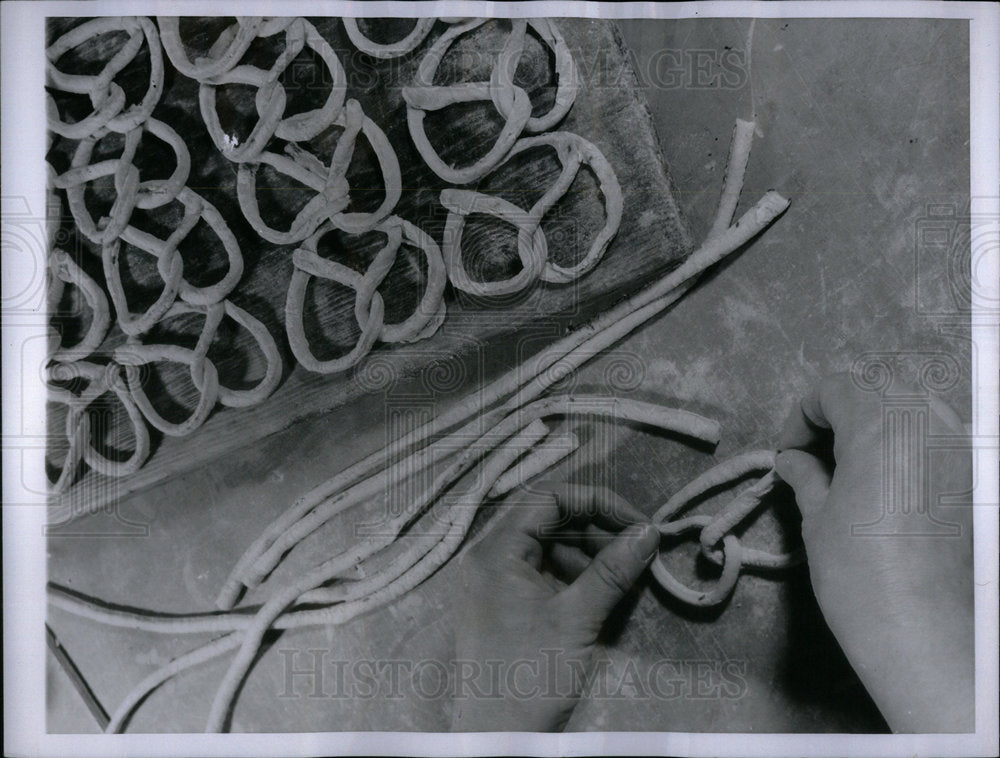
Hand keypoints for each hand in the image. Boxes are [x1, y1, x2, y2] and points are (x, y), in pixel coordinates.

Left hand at [449, 483, 658, 731]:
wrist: (500, 741)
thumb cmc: (531, 676)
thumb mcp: (577, 619)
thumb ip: (612, 570)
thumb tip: (649, 531)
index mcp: (495, 552)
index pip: (546, 497)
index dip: (595, 501)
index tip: (635, 522)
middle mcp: (490, 559)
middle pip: (547, 519)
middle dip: (596, 528)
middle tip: (637, 548)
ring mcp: (496, 583)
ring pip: (549, 547)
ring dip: (590, 552)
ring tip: (626, 572)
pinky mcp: (507, 605)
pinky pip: (544, 574)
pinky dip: (576, 576)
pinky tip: (605, 591)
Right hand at [775, 373, 973, 732]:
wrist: (923, 632)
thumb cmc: (858, 572)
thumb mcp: (818, 517)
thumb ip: (806, 475)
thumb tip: (793, 460)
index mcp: (881, 422)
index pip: (834, 388)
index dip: (802, 417)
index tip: (788, 454)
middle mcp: (927, 421)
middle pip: (875, 390)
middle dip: (839, 415)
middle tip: (815, 458)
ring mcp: (958, 448)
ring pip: (911, 409)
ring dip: (875, 427)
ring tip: (850, 470)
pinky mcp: (973, 477)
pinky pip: (936, 438)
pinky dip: (907, 447)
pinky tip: (888, 486)